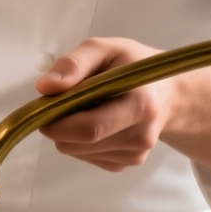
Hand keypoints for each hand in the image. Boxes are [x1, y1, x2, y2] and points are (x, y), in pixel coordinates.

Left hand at [34, 38, 210, 184]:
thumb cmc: (133, 65)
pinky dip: (80, 141)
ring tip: (87, 106)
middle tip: (61, 101)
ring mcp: (136, 154)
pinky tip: (97, 120)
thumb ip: (74, 64)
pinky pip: (86, 156)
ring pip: (77, 151)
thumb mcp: (105, 49)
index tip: (43, 106)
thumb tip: (45, 88)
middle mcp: (141, 137)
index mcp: (140, 105)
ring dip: (68, 132)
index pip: (90, 128)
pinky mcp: (128, 162)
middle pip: (78, 143)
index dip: (57, 121)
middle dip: (58, 124)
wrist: (167, 91)